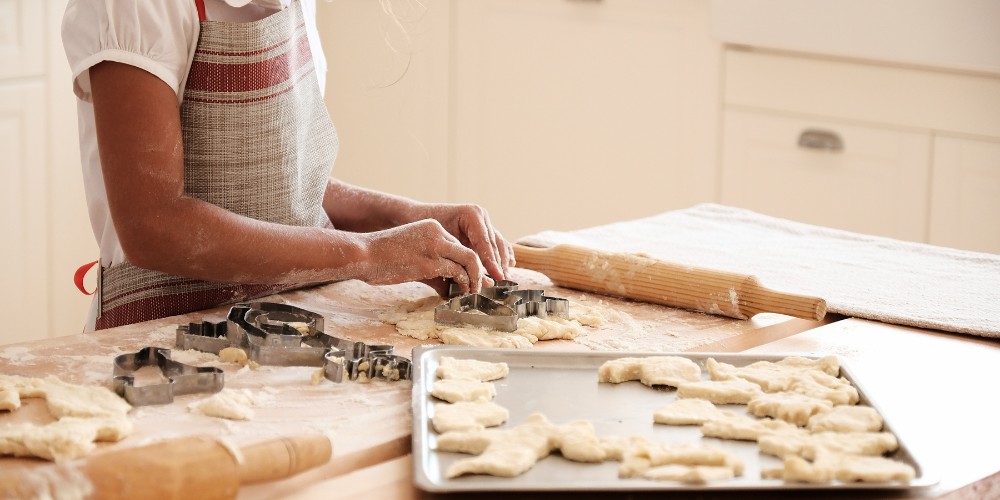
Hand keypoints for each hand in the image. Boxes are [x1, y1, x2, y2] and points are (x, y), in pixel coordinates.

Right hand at [360, 219, 491, 293]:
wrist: (363, 253)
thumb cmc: (382, 257)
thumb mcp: (412, 254)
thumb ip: (432, 266)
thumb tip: (448, 287)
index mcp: (432, 227)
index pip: (459, 246)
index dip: (467, 264)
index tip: (470, 278)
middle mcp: (437, 233)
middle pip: (469, 251)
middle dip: (478, 271)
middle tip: (479, 286)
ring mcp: (435, 246)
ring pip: (469, 261)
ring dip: (474, 279)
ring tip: (472, 292)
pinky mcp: (430, 262)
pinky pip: (456, 273)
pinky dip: (463, 283)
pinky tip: (460, 293)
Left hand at [413, 203, 514, 280]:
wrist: (416, 216)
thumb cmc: (426, 231)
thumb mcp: (442, 246)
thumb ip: (459, 262)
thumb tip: (475, 282)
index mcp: (471, 214)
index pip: (485, 242)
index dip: (492, 261)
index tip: (497, 276)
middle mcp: (480, 215)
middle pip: (494, 243)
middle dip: (499, 263)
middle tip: (503, 281)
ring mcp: (483, 220)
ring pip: (499, 243)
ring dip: (503, 261)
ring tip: (505, 278)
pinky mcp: (483, 227)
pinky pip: (496, 242)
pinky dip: (501, 254)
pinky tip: (506, 267)